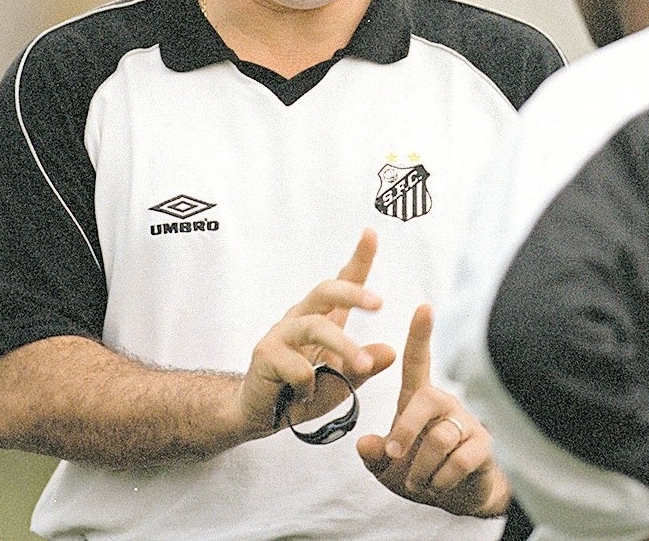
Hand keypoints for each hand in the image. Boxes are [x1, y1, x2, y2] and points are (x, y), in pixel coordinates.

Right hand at [234, 229, 395, 439]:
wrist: (259, 414)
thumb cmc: (301, 392)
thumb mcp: (341, 383)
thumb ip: (363, 368)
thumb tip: (390, 351)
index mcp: (323, 318)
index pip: (342, 282)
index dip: (358, 258)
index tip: (371, 233)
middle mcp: (301, 318)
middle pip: (325, 291)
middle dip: (352, 292)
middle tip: (379, 303)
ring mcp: (281, 333)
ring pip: (315, 327)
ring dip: (343, 346)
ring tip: (362, 366)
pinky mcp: (265, 354)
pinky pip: (296, 365)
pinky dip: (309, 384)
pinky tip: (306, 396)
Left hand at [357, 303, 509, 517]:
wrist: (457, 498)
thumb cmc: (419, 469)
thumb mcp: (387, 466)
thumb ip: (374, 454)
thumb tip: (364, 443)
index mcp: (419, 398)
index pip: (420, 360)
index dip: (421, 334)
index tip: (425, 306)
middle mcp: (445, 402)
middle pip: (426, 398)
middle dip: (404, 429)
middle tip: (392, 454)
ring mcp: (466, 423)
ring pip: (439, 437)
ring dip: (421, 468)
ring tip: (418, 481)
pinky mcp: (484, 447)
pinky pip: (460, 459)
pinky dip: (441, 479)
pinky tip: (437, 484)